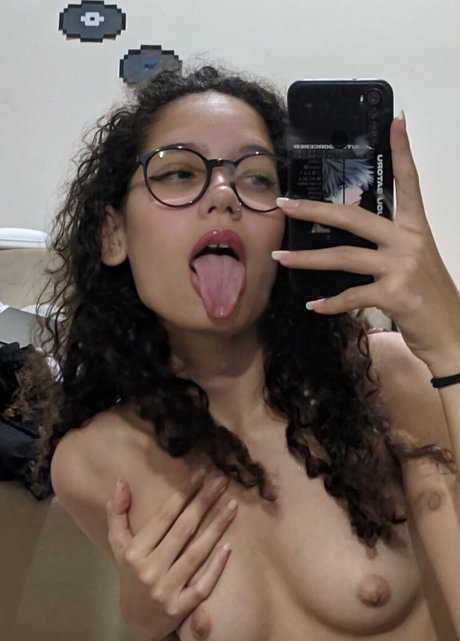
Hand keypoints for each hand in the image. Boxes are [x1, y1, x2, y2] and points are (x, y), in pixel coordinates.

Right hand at [106, 471, 236, 640]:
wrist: (136, 620)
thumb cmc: (132, 573)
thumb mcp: (119, 545)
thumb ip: (118, 513)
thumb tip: (122, 481)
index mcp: (135, 552)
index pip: (164, 516)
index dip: (183, 492)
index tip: (201, 473)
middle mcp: (149, 570)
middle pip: (183, 530)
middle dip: (203, 502)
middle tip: (222, 481)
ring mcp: (165, 591)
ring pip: (195, 554)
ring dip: (216, 528)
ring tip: (232, 506)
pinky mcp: (180, 609)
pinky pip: (202, 586)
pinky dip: (215, 567)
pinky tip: (229, 547)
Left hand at [275, 113, 459, 373]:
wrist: (451, 333)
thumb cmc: (428, 297)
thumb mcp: (413, 263)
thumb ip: (386, 248)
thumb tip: (347, 241)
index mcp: (416, 229)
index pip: (409, 183)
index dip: (402, 152)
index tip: (396, 122)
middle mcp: (409, 242)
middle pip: (354, 217)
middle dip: (315, 210)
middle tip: (285, 205)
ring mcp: (402, 267)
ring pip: (344, 257)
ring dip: (307, 259)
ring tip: (281, 259)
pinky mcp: (394, 294)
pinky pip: (351, 295)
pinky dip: (330, 303)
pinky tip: (314, 305)